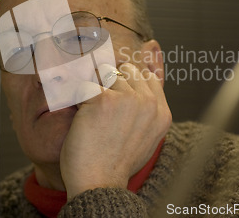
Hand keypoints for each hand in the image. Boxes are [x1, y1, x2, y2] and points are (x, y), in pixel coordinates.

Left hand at [59, 62, 171, 199]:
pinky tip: (78, 114)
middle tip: (98, 105)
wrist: (98, 184)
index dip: (126, 80)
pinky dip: (76, 97)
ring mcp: (128, 99)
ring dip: (92, 88)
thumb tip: (152, 55)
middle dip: (109, 81)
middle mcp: (149, 103)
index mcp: (162, 112)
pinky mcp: (103, 99)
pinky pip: (84, 84)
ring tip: (88, 112)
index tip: (112, 93)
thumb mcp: (145, 135)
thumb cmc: (116, 162)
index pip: (146, 75)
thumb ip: (149, 104)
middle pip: (125, 70)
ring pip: (104, 73)